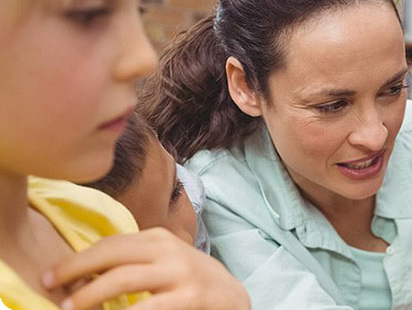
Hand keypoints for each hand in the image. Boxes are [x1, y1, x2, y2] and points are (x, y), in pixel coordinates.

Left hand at [41, 228, 249, 309]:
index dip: (77, 259)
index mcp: (158, 238)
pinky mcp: (191, 297)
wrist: (232, 298)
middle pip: (112, 255)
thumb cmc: (190, 282)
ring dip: (91, 294)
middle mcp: (168, 250)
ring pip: (125, 279)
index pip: (110, 243)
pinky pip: (150, 307)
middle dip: (76, 271)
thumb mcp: (165, 261)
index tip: (51, 276)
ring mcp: (181, 273)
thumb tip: (84, 272)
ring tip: (71, 308)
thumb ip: (135, 260)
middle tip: (50, 289)